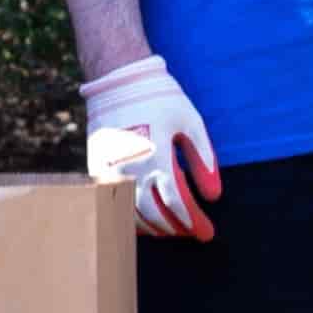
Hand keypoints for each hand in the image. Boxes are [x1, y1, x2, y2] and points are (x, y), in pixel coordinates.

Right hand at [82, 55, 219, 239]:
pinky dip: (129, 215)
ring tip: (170, 229)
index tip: (207, 232)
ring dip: (152, 226)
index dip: (193, 221)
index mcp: (158, 156)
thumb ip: (203, 160)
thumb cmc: (161, 99)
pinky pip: (112, 200)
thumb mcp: (190, 123)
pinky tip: (144, 219)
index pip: (177, 203)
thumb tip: (214, 196)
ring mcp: (112, 169)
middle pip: (154, 213)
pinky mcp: (98, 167)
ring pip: (130, 212)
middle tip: (191, 233)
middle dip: (175, 228)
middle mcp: (132, 167)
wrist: (119, 79)